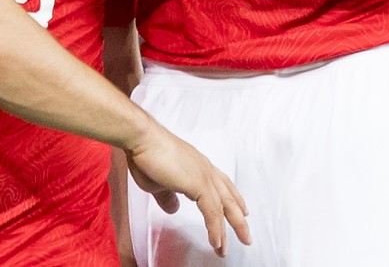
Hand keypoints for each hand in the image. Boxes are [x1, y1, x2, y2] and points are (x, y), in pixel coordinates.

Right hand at [125, 123, 251, 257]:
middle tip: (246, 236)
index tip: (242, 211)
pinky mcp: (199, 184)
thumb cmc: (146, 154)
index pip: (222, 184)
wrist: (142, 139)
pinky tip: (215, 242)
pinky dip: (215, 229)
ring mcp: (204, 176)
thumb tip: (173, 208)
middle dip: (238, 219)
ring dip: (228, 230)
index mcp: (198, 166)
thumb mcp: (158, 182)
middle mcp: (205, 169)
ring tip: (225, 249)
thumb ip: (167, 197)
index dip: (234, 198)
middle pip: (229, 198)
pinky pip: (212, 212)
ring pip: (223, 207)